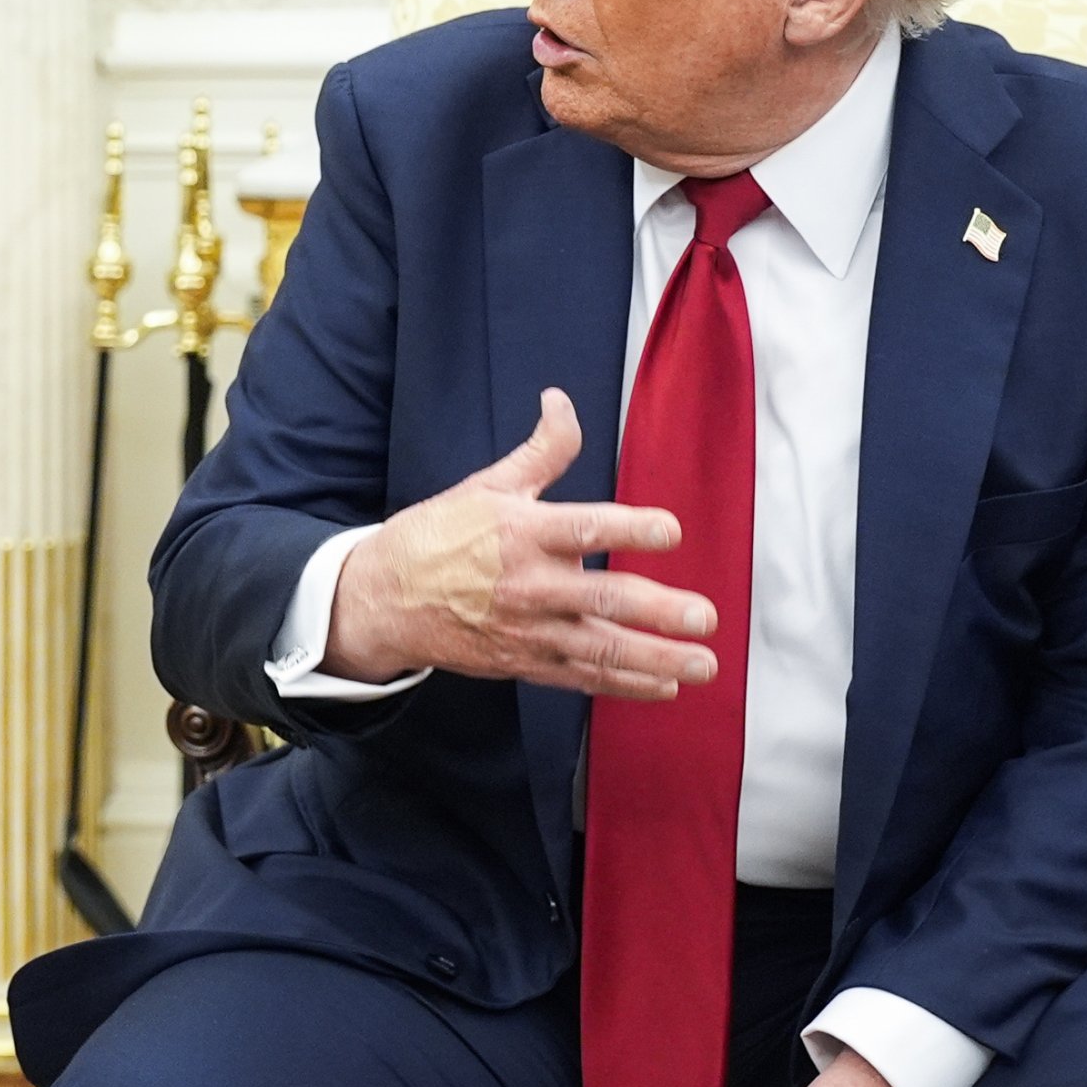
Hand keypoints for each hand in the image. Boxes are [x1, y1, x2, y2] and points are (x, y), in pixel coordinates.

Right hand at [326, 389, 724, 695]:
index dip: (631, 529)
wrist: (382, 600)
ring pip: (601, 649)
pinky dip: (625, 684)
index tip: (671, 531)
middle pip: (603, 599)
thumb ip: (541, 450)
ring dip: (656, 659)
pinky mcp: (524, 661)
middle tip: (704, 615)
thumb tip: (561, 401)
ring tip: (702, 664)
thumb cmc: (437, 538)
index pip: (585, 528)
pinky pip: (582, 677)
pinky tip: (664, 685)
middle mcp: (530, 585)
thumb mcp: (487, 485)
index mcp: (522, 533)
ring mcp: (528, 629)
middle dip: (659, 611)